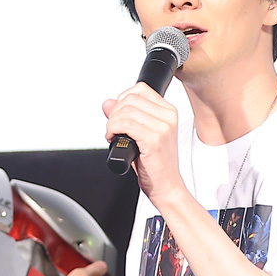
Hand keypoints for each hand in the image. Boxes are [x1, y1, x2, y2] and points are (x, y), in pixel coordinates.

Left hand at [103, 84, 181, 201]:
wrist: (166, 186)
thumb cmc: (155, 163)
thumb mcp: (140, 134)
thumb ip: (124, 115)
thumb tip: (108, 103)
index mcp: (169, 111)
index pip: (140, 89)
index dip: (122, 100)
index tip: (119, 115)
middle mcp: (168, 116)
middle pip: (130, 99)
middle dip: (114, 114)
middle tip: (114, 129)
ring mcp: (162, 127)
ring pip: (125, 111)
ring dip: (112, 123)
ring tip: (114, 136)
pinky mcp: (154, 139)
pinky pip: (124, 125)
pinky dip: (113, 131)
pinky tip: (114, 140)